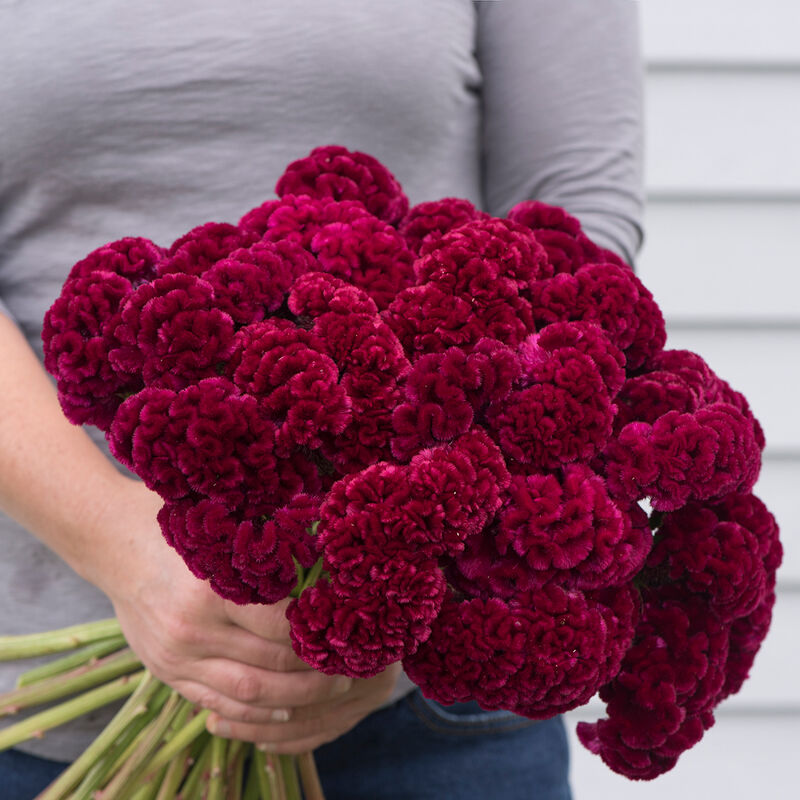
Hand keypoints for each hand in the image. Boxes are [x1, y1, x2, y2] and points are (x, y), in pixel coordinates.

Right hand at [92, 478, 383, 746]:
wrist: (110, 541)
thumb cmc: (175, 524)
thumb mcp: (218, 528)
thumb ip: (263, 549)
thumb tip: (324, 551)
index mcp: (210, 589)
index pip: (280, 623)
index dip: (317, 627)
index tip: (347, 621)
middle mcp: (192, 631)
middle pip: (270, 663)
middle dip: (317, 669)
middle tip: (351, 662)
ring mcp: (177, 658)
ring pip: (250, 693)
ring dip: (297, 696)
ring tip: (330, 686)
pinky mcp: (168, 673)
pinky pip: (219, 704)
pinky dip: (257, 713)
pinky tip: (287, 708)